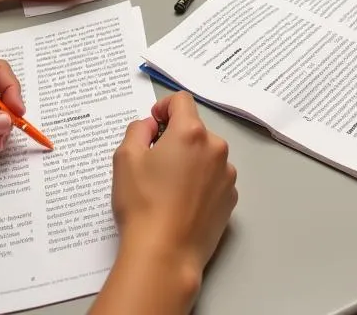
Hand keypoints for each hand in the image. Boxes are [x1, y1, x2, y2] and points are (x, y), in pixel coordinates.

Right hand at [113, 93, 236, 279]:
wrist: (164, 254)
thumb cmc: (143, 205)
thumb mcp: (125, 159)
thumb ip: (137, 130)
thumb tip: (150, 126)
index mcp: (191, 132)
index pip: (181, 101)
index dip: (164, 107)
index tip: (153, 124)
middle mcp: (215, 147)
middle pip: (194, 129)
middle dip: (175, 138)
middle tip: (154, 162)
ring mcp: (226, 174)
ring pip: (206, 154)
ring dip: (190, 160)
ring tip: (168, 187)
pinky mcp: (231, 198)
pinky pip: (215, 178)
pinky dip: (201, 182)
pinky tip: (182, 203)